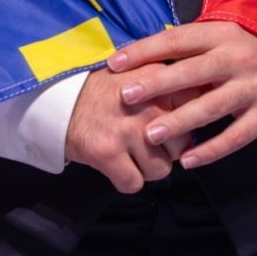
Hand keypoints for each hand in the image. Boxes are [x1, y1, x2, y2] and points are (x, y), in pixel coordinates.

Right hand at [62, 66, 200, 192]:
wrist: (52, 98)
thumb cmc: (98, 89)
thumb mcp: (135, 72)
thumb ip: (166, 81)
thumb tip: (204, 93)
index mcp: (156, 79)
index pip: (195, 109)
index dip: (184, 124)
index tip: (173, 126)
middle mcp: (146, 104)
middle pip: (181, 146)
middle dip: (165, 150)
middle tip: (143, 141)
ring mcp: (127, 130)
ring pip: (160, 170)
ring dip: (145, 167)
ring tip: (127, 152)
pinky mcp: (108, 153)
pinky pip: (134, 183)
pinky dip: (125, 179)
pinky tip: (114, 163)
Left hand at [105, 21, 256, 170]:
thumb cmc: (246, 54)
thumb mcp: (221, 40)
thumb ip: (188, 48)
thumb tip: (138, 54)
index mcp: (221, 35)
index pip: (177, 40)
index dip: (145, 50)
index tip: (115, 63)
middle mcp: (238, 58)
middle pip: (191, 72)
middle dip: (156, 85)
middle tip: (125, 97)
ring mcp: (254, 86)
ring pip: (211, 107)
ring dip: (179, 122)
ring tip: (151, 134)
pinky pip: (236, 136)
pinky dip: (211, 149)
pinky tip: (188, 160)